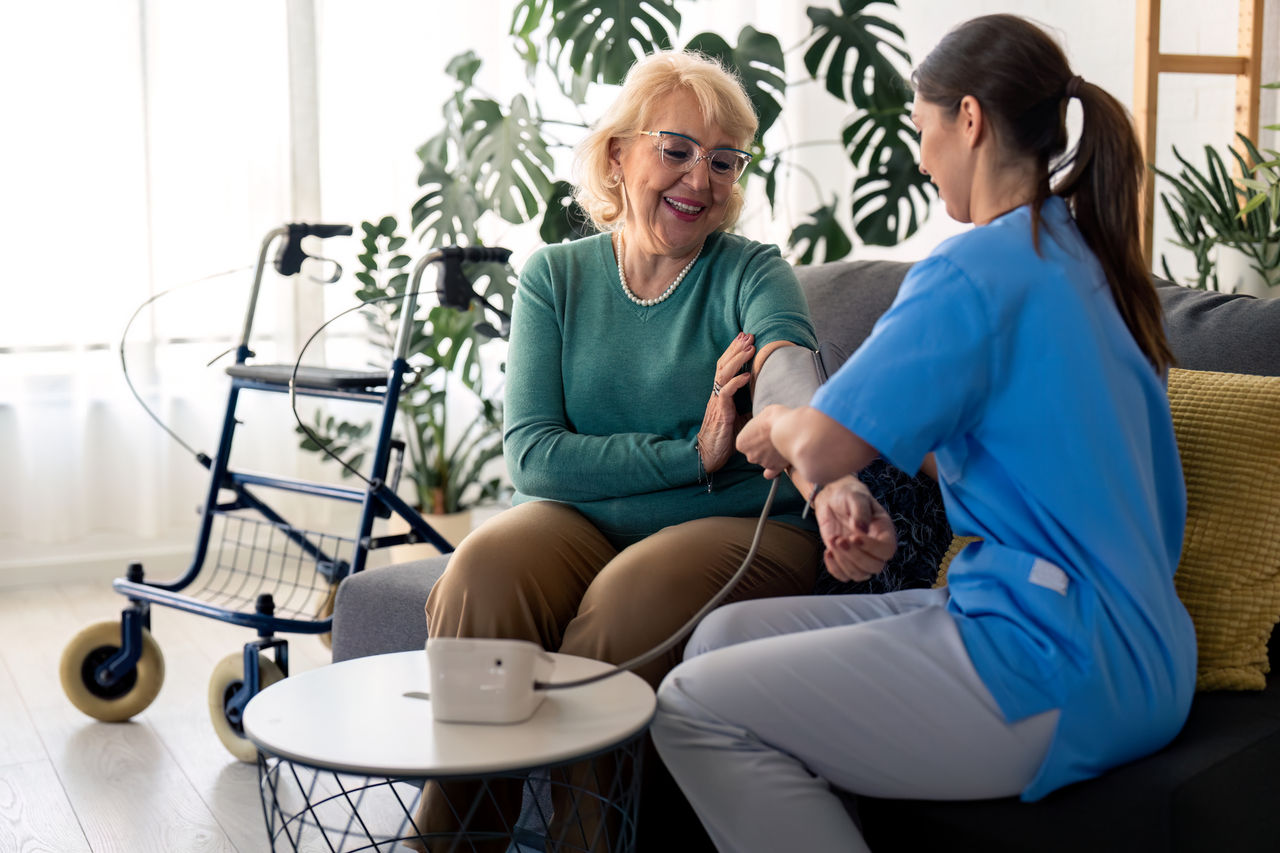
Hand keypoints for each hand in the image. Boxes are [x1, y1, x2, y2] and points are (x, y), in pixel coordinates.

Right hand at [698, 332, 753, 473]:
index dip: (734, 351)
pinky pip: (726, 393)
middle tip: (748, 335)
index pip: (726, 366)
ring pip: (724, 374)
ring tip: (749, 348)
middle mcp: (717, 394)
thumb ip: (749, 404)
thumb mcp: (740, 417)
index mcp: (721, 393)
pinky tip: (745, 375)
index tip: (745, 338)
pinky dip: (736, 382)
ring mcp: (717, 402)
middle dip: (736, 348)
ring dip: (737, 360)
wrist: (709, 455)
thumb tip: (766, 396)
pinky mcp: (720, 413)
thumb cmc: (725, 438)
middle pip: (724, 364)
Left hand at [736, 404, 791, 478]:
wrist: (791, 428)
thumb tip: (764, 423)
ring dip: (771, 455)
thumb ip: (760, 424)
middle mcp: (749, 455)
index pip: (746, 442)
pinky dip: (773, 471)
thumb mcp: (762, 415)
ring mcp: (762, 463)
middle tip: (774, 437)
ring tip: (782, 444)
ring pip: (764, 461)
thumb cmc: (776, 418)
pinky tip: (778, 464)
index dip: (755, 437)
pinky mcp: (775, 468)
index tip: (763, 432)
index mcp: (742, 442)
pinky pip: (771, 473)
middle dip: (762, 447)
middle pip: (754, 453)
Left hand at [814, 476, 896, 582]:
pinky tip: (827, 551)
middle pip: (875, 567)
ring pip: (860, 574)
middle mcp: (876, 547)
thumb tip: (861, 529)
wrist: (833, 499)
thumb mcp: (856, 497)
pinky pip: (844, 576)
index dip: (872, 548)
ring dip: (843, 562)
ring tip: (833, 541)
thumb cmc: (849, 495)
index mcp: (884, 531)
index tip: (854, 536)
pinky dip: (834, 568)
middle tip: (840, 539)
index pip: (887, 550)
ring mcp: (861, 556)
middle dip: (855, 556)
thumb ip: (860, 511)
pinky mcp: (846, 560)